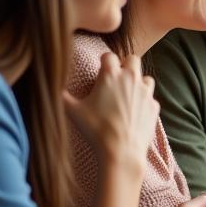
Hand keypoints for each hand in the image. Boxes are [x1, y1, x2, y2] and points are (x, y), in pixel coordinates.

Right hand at [63, 52, 157, 169]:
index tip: (100, 68)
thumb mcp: (72, 111)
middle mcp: (131, 79)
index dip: (104, 61)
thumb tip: (51, 88)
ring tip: (127, 94)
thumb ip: (62, 96)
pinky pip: (151, 98)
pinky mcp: (154, 106)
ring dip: (138, 82)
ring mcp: (146, 92)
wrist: (121, 150)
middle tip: (116, 78)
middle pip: (133, 59)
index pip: (109, 55)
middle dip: (125, 65)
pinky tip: (135, 111)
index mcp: (111, 75)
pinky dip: (144, 101)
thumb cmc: (95, 129)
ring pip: (146, 78)